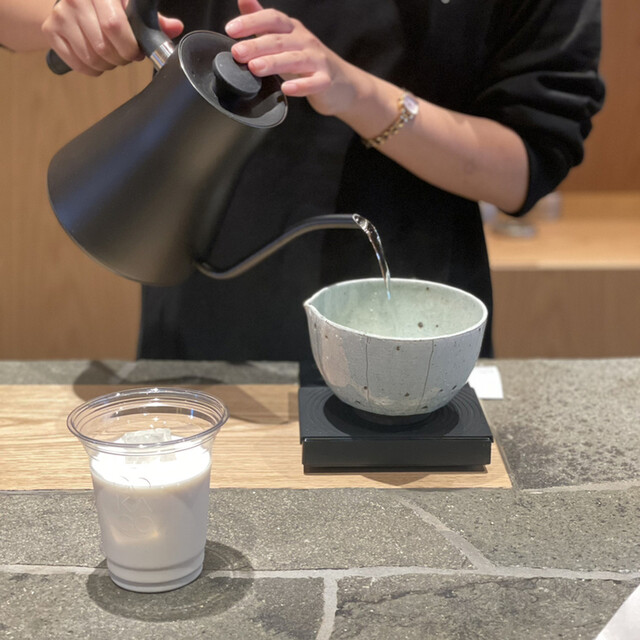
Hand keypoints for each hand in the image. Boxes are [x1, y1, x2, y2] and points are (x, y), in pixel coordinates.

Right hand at [41, 0, 183, 76]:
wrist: (74, 3)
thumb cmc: (108, 8)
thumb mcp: (129, 8)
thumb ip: (152, 20)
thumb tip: (175, 27)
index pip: (114, 27)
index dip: (129, 47)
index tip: (136, 52)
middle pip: (103, 46)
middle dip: (120, 58)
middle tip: (124, 55)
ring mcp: (60, 15)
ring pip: (92, 58)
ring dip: (108, 65)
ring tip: (111, 55)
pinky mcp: (51, 31)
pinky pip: (79, 64)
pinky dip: (93, 69)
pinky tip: (98, 59)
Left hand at [225, 0, 357, 115]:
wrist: (340, 82)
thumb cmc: (306, 59)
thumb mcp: (284, 38)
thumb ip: (263, 21)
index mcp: (292, 29)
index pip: (271, 18)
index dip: (251, 22)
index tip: (231, 30)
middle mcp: (304, 40)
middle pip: (278, 40)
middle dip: (256, 45)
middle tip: (237, 52)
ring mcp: (317, 60)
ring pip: (294, 59)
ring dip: (273, 63)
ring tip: (254, 68)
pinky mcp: (325, 80)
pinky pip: (313, 82)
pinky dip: (301, 85)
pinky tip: (287, 89)